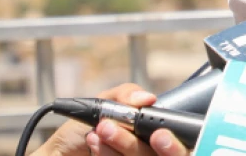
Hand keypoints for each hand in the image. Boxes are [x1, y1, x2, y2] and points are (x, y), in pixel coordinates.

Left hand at [31, 83, 186, 155]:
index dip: (166, 135)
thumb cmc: (77, 131)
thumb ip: (126, 95)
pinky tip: (93, 147)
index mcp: (146, 128)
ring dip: (115, 146)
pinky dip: (106, 154)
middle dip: (129, 140)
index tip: (155, 131)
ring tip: (94, 135)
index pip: (168, 132)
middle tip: (105, 127)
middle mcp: (144, 147)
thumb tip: (148, 98)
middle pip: (155, 149)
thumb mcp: (103, 103)